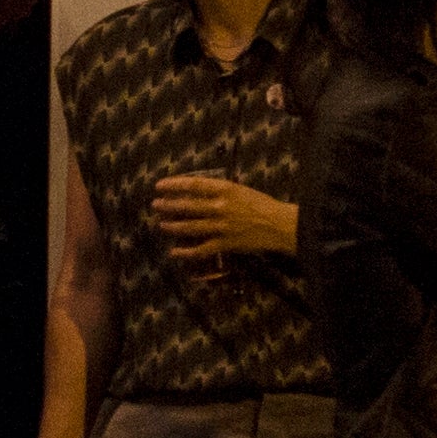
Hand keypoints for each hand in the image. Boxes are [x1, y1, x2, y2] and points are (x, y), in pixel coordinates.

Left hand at [151, 173, 296, 261]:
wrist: (280, 225)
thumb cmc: (263, 205)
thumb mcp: (241, 190)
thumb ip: (221, 191)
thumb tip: (200, 191)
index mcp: (225, 189)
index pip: (193, 185)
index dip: (174, 185)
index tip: (160, 186)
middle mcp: (220, 207)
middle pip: (188, 206)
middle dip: (169, 205)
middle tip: (156, 205)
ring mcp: (221, 227)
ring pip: (190, 227)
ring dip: (173, 226)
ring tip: (161, 224)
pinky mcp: (225, 244)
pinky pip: (201, 250)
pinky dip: (186, 252)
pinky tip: (174, 251)